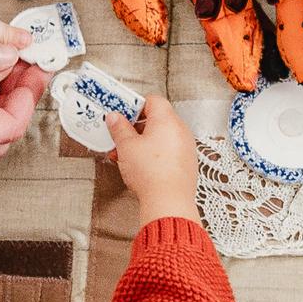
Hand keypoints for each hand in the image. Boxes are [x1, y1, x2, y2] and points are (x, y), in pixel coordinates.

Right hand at [101, 95, 201, 227]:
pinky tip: (140, 165)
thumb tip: (115, 118)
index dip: (135, 105)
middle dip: (136, 127)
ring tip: (126, 154)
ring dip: (143, 142)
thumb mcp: (127, 147)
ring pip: (162, 136)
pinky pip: (169, 151)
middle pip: (157, 119)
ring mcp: (186, 147)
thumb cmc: (151, 173)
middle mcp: (180, 130)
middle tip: (120, 136)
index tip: (122, 113)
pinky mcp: (187, 163)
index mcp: (167, 120)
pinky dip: (155, 153)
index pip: (152, 100)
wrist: (169, 201)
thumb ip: (119, 128)